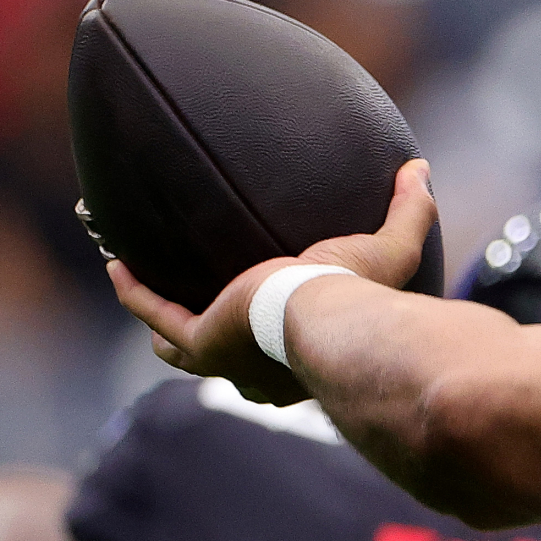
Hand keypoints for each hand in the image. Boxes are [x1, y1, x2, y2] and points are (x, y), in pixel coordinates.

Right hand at [109, 158, 436, 404]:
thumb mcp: (389, 250)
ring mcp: (224, 359)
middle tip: (182, 300)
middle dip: (194, 333)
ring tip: (137, 281)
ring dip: (154, 313)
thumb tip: (420, 168)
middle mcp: (257, 372)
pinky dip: (136, 291)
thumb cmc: (364, 297)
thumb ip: (410, 213)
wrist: (333, 322)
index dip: (258, 342)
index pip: (272, 362)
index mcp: (298, 362)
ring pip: (173, 344)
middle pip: (215, 359)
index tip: (252, 308)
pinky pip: (154, 314)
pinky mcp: (201, 340)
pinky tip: (120, 264)